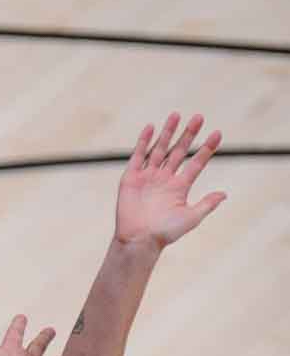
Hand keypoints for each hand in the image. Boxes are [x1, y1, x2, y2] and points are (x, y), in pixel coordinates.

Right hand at [115, 113, 225, 249]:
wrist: (139, 239)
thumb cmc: (165, 232)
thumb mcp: (191, 218)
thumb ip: (207, 204)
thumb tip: (224, 194)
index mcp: (180, 186)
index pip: (196, 162)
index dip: (207, 148)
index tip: (217, 134)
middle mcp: (165, 178)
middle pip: (179, 151)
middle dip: (189, 134)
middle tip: (199, 117)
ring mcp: (148, 176)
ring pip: (160, 149)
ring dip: (168, 132)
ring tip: (176, 115)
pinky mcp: (131, 178)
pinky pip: (138, 156)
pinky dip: (144, 142)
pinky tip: (151, 127)